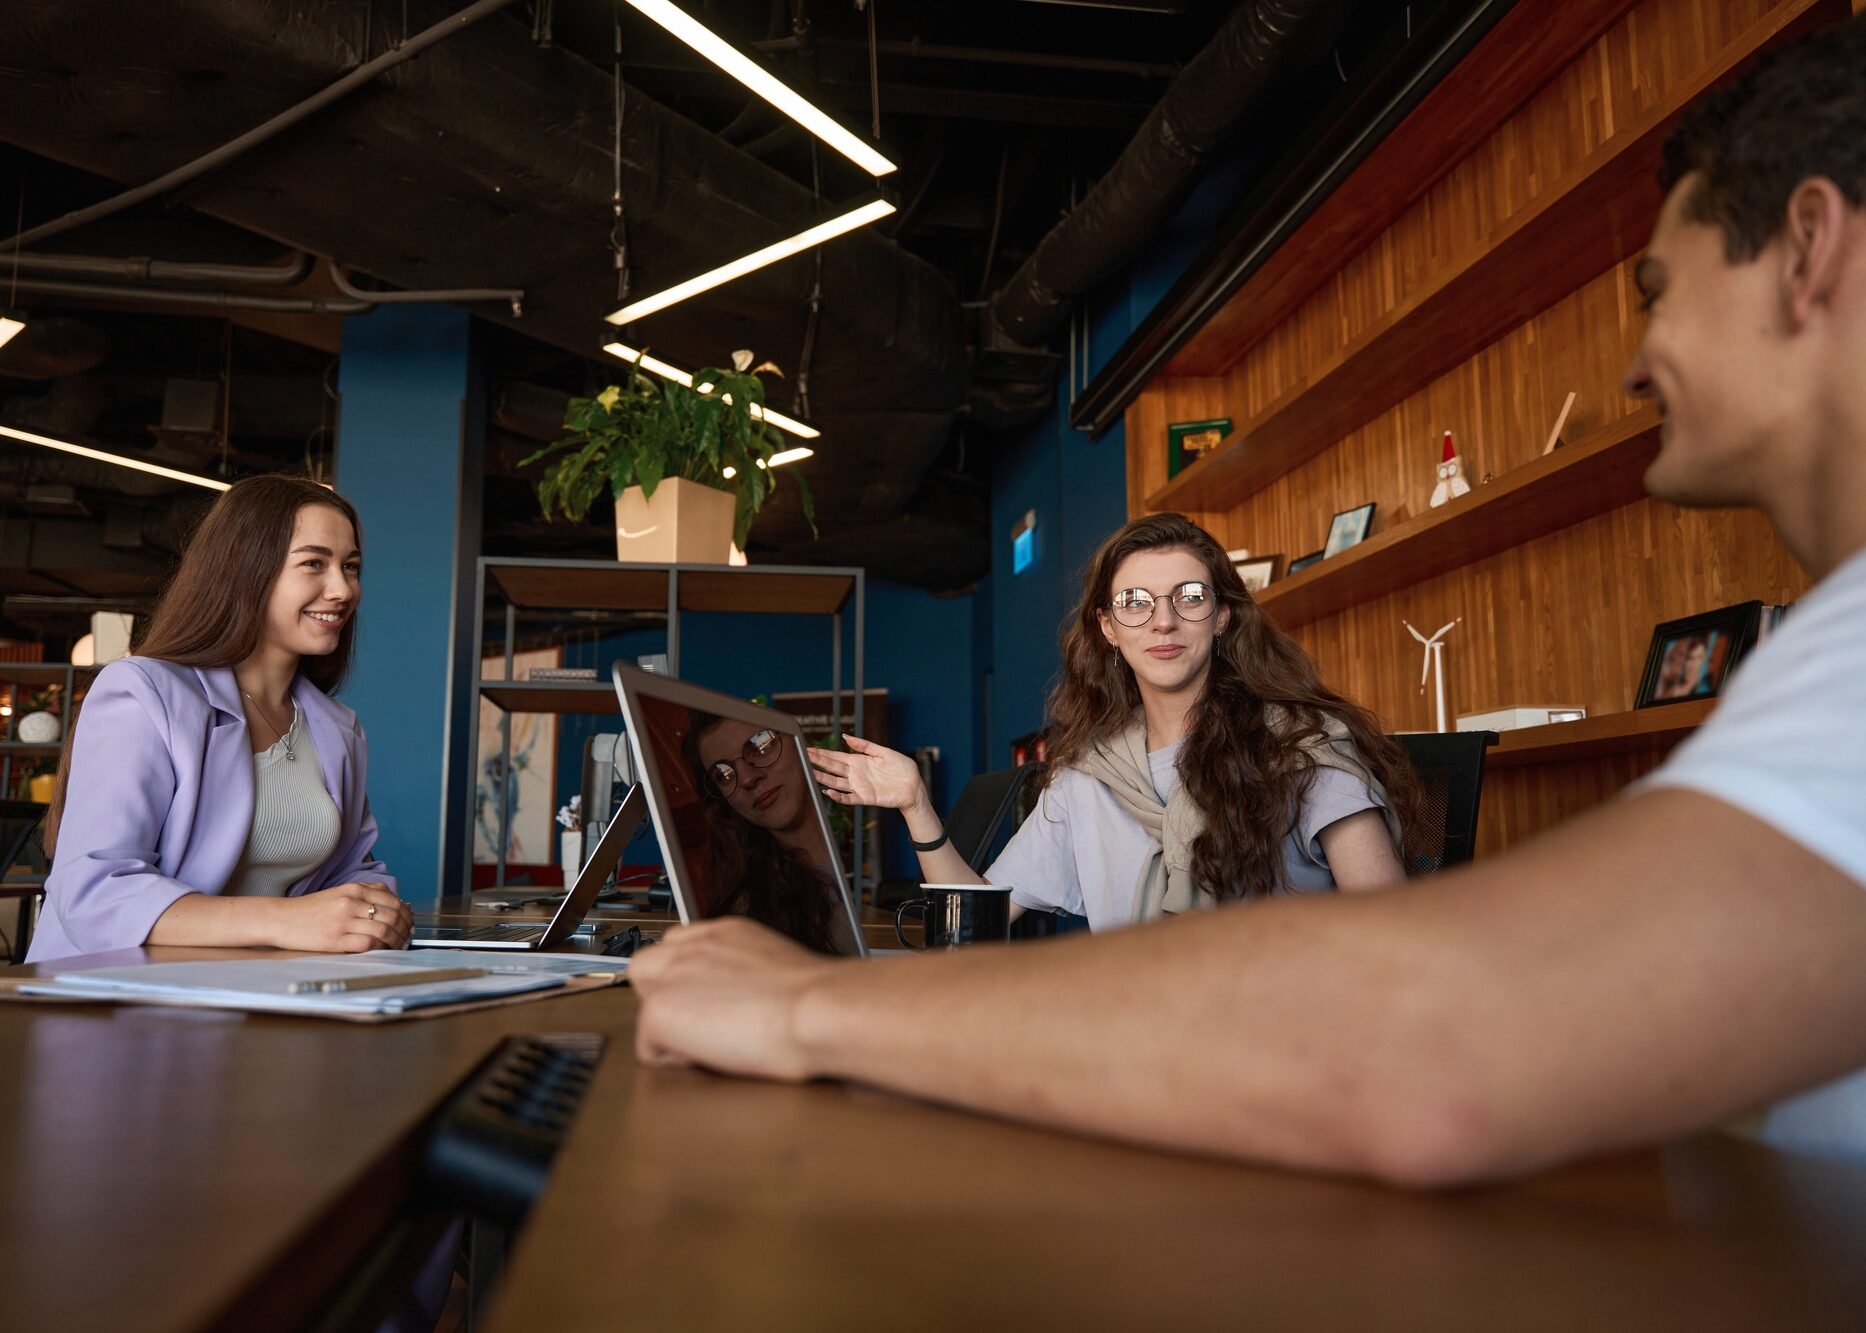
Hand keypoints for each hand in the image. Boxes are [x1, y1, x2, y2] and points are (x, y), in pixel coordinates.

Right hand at [275, 881, 412, 952]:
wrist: (281, 919)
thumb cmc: (311, 909)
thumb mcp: (340, 893)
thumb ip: (366, 894)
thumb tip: (395, 903)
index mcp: (354, 889)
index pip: (393, 900)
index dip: (406, 914)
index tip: (409, 922)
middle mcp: (351, 902)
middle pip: (392, 915)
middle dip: (405, 928)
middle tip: (407, 936)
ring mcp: (343, 920)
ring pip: (384, 929)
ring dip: (396, 940)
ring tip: (398, 946)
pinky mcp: (336, 939)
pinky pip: (368, 943)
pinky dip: (380, 948)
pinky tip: (382, 950)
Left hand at [631, 917, 836, 1080]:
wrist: (819, 1009)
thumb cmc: (818, 1000)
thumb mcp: (782, 966)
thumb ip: (752, 972)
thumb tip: (750, 995)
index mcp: (727, 933)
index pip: (681, 945)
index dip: (689, 979)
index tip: (709, 1000)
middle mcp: (695, 946)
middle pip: (648, 966)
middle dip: (665, 996)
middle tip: (703, 1025)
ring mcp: (672, 976)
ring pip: (643, 1001)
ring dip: (665, 1024)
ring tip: (706, 1044)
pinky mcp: (659, 1011)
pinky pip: (648, 1048)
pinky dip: (674, 1061)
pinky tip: (710, 1059)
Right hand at [808, 734, 925, 811]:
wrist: (914, 787)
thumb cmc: (902, 768)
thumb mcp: (884, 752)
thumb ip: (865, 745)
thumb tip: (846, 736)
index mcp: (859, 761)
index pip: (836, 756)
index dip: (822, 753)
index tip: (809, 748)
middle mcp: (856, 774)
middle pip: (832, 767)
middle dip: (817, 762)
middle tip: (803, 756)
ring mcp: (859, 786)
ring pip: (835, 782)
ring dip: (822, 778)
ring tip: (809, 772)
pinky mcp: (865, 798)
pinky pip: (847, 798)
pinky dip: (837, 796)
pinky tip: (828, 791)